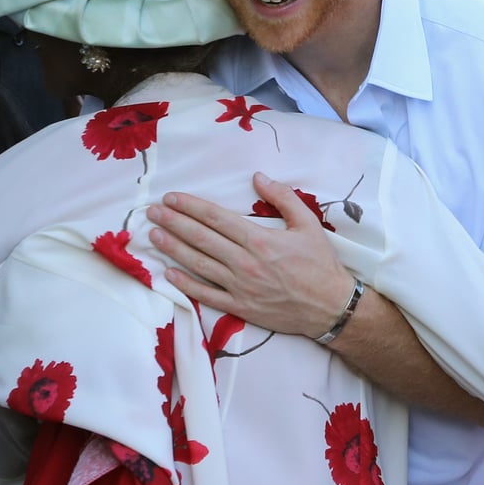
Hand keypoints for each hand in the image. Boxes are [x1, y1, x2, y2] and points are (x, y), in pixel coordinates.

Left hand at [147, 172, 355, 336]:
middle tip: (153, 212)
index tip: (172, 198)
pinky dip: (186, 284)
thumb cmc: (320, 264)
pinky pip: (206, 295)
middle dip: (174, 223)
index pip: (216, 218)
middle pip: (201, 239)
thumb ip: (282, 197)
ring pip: (198, 264)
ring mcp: (240, 287)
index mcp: (260, 240)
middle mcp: (245, 262)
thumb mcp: (308, 223)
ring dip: (173, 249)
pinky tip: (169, 273)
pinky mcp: (240, 307)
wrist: (330, 307)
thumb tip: (258, 177)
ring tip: (154, 235)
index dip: (190, 206)